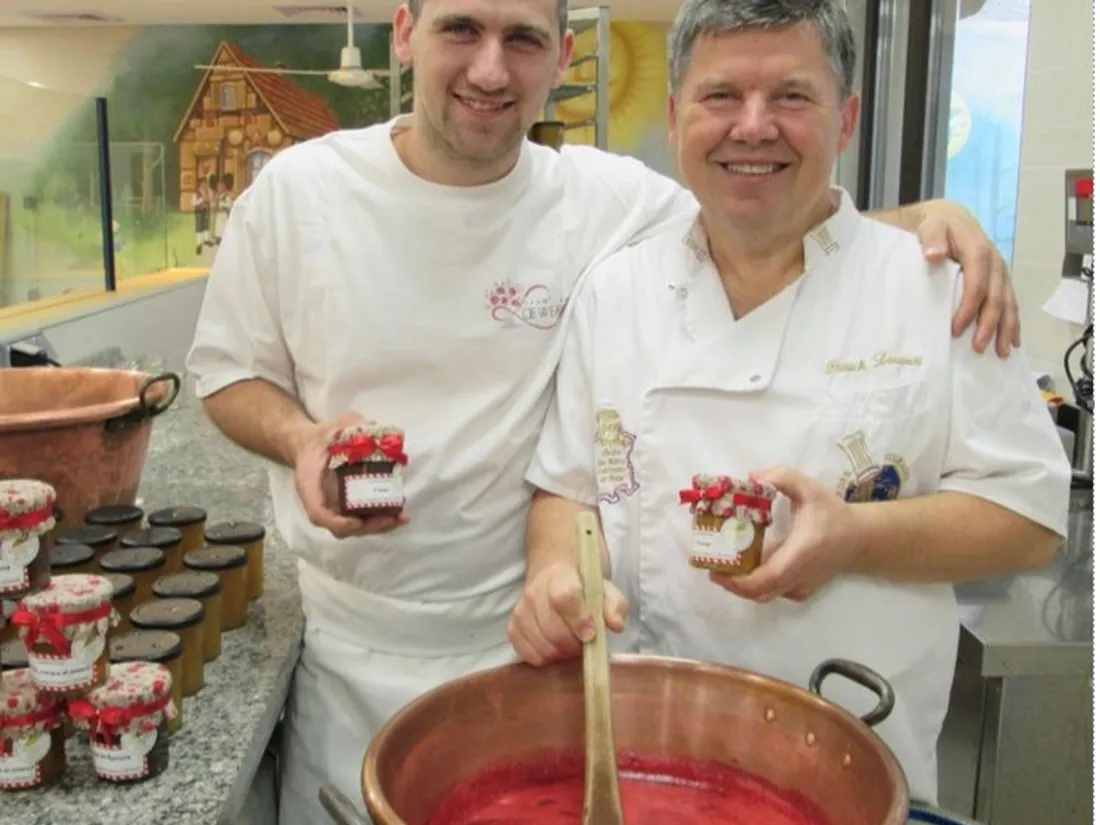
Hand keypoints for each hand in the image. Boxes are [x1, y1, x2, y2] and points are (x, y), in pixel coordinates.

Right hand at [292, 411, 408, 539]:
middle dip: (368, 526)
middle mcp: (321, 502)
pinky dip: (380, 521)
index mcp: (310, 484)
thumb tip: (373, 429)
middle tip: (391, 518)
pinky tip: (400, 516)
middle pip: (341, 528)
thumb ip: (352, 424)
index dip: (338, 522)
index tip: (357, 521)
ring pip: (354, 528)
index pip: (318, 513)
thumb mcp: (334, 425)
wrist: (310, 445)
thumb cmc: (321, 438)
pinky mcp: (348, 506)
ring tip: (400, 519)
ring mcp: (335, 507)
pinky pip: (362, 520)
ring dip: (378, 527)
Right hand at [508, 561, 627, 666]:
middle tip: (585, 644)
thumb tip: (615, 624)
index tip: (591, 635)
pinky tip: (555, 650)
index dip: (578, 620)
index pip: (563, 598)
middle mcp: (535, 592)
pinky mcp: (513, 627)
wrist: (554, 571)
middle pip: (551, 628)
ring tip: (571, 646)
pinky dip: (543, 658)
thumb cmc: (582, 583)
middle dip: (573, 644)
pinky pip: (525, 652)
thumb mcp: (605, 588)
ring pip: (539, 644)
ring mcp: (521, 610)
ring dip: (560, 653)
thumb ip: (614, 604)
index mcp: (560, 576)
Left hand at [711, 465, 860, 603]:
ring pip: (763, 595)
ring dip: (740, 583)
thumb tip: (751, 477)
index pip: (768, 577)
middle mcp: (800, 576)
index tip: (716, 568)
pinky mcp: (799, 591)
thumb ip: (782, 477)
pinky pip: (771, 592)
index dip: (739, 580)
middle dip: (731, 582)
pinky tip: (742, 564)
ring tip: (722, 563)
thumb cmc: (832, 513)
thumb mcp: (809, 487)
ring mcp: (800, 588)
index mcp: (802, 552)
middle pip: (759, 592)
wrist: (859, 539)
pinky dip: (753, 583)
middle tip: (711, 563)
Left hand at [915, 200, 1018, 356]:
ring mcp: (1000, 272)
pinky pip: (1010, 302)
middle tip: (978, 347)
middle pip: (997, 297)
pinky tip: (1013, 341)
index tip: (957, 329)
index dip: (970, 307)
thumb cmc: (937, 227)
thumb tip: (934, 254)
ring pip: (1008, 303)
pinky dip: (1012, 322)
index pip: (977, 283)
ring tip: (1002, 352)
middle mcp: (995, 263)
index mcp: (978, 251)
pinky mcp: (1000, 280)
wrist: (950, 219)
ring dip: (1006, 328)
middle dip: (990, 324)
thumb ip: (931, 238)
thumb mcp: (930, 227)